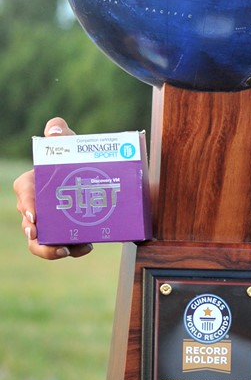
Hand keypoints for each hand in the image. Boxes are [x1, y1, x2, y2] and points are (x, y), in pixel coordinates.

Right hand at [12, 117, 93, 259]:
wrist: (97, 176)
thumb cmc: (75, 158)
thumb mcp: (70, 144)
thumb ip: (62, 134)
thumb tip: (55, 129)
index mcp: (35, 183)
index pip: (24, 191)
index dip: (26, 204)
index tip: (34, 217)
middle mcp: (37, 206)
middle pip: (28, 225)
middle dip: (35, 236)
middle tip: (47, 241)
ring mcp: (50, 222)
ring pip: (41, 242)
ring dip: (51, 250)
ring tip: (69, 251)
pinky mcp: (65, 232)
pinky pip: (63, 246)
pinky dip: (73, 249)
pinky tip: (87, 246)